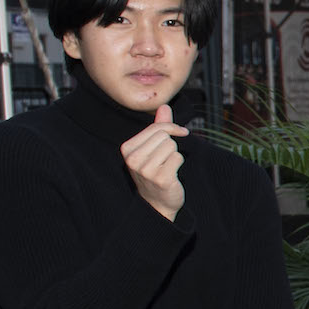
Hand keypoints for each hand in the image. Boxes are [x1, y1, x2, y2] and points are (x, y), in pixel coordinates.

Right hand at [121, 104, 189, 219]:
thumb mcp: (153, 148)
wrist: (157, 202)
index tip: (180, 132)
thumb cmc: (155, 172)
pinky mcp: (160, 178)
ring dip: (174, 156)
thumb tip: (164, 106)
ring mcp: (145, 170)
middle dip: (171, 144)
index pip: (155, 127)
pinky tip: (171, 174)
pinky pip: (178, 158)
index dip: (171, 128)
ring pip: (172, 147)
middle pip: (165, 136)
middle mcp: (133, 159)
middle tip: (167, 157)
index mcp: (127, 149)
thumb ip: (158, 127)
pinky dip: (179, 164)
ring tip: (166, 167)